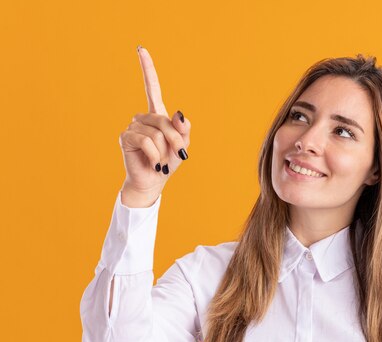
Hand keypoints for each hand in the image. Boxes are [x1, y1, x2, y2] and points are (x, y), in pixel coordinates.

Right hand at [118, 46, 190, 195]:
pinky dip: (155, 154)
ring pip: (156, 132)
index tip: (140, 49)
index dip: (147, 69)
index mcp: (157, 116)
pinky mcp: (126, 137)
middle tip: (179, 155)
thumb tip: (179, 113)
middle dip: (175, 140)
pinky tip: (154, 163)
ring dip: (164, 150)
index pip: (152, 88)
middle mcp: (143, 118)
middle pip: (164, 120)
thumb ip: (183, 130)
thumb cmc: (167, 163)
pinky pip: (146, 141)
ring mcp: (133, 126)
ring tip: (160, 161)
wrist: (153, 182)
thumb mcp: (182, 146)